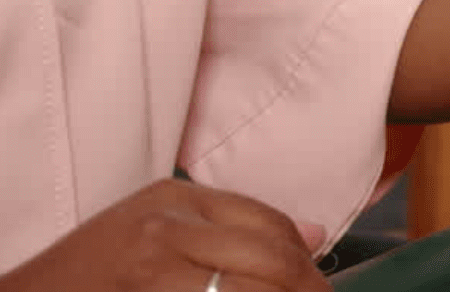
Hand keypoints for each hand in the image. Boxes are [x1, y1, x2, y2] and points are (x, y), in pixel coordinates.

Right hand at [0, 179, 328, 291]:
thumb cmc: (96, 265)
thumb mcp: (158, 224)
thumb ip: (232, 222)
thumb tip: (315, 235)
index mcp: (174, 200)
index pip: (269, 224)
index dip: (304, 260)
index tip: (318, 283)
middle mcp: (166, 231)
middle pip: (269, 259)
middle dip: (304, 287)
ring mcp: (154, 272)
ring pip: (249, 289)